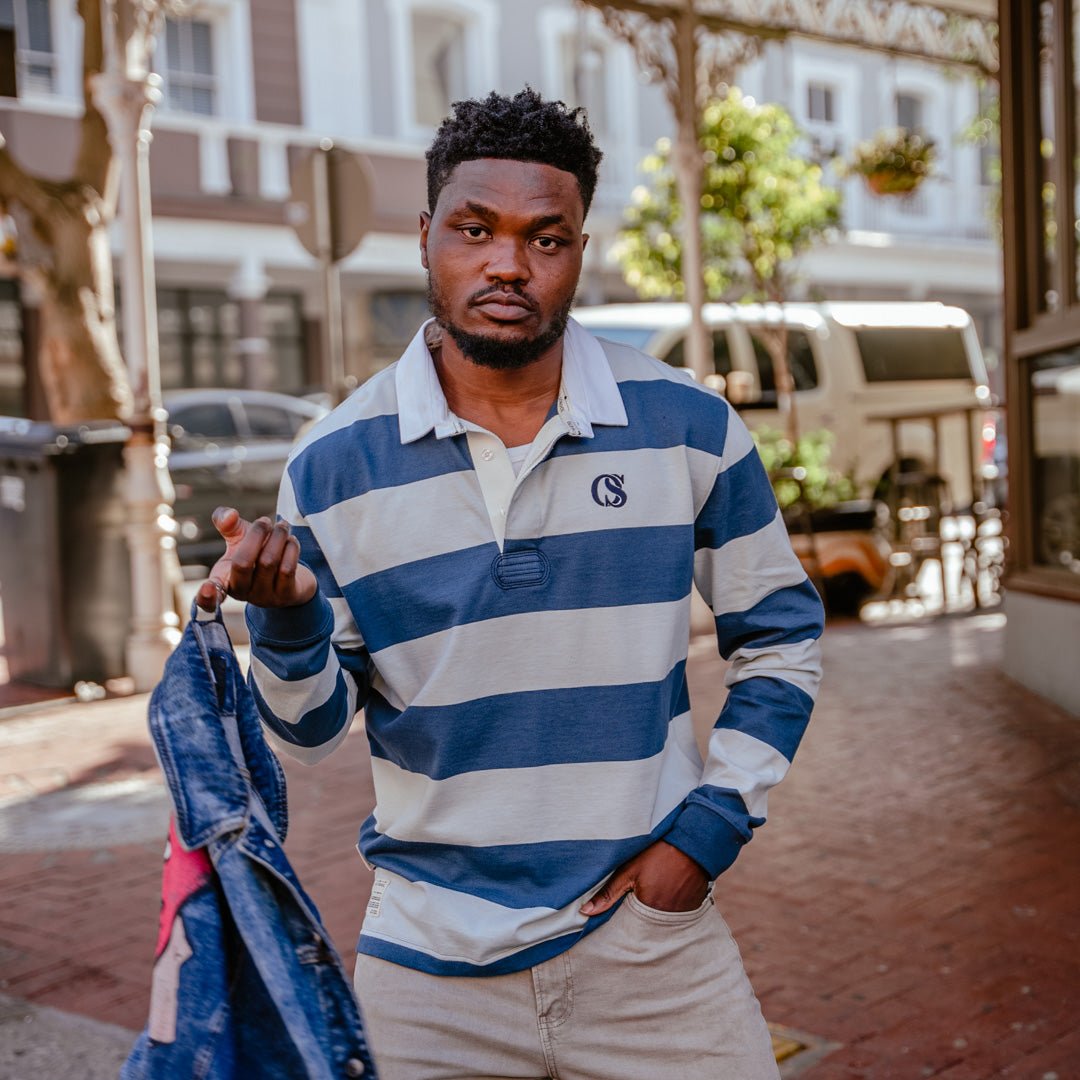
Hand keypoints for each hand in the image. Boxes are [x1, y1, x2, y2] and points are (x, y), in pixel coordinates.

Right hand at [195, 506, 317, 611]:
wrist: (291, 575)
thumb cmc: (257, 553)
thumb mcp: (238, 537)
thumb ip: (227, 524)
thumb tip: (229, 515)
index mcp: (223, 579)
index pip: (211, 594)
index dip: (206, 595)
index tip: (207, 589)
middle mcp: (242, 592)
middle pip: (243, 563)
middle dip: (256, 534)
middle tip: (265, 520)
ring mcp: (264, 597)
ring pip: (268, 562)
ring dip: (278, 536)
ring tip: (282, 526)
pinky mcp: (286, 596)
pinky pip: (287, 568)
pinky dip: (290, 548)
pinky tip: (291, 540)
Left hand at [580, 840, 709, 915]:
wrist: (693, 844)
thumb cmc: (659, 854)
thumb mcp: (629, 870)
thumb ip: (608, 893)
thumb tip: (585, 912)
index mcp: (647, 909)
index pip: (628, 924)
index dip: (623, 915)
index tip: (622, 904)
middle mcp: (665, 918)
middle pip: (645, 924)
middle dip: (638, 915)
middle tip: (638, 897)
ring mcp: (681, 915)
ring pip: (661, 920)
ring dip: (655, 911)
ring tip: (655, 892)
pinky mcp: (692, 909)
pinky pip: (676, 915)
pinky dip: (670, 906)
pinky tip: (668, 891)